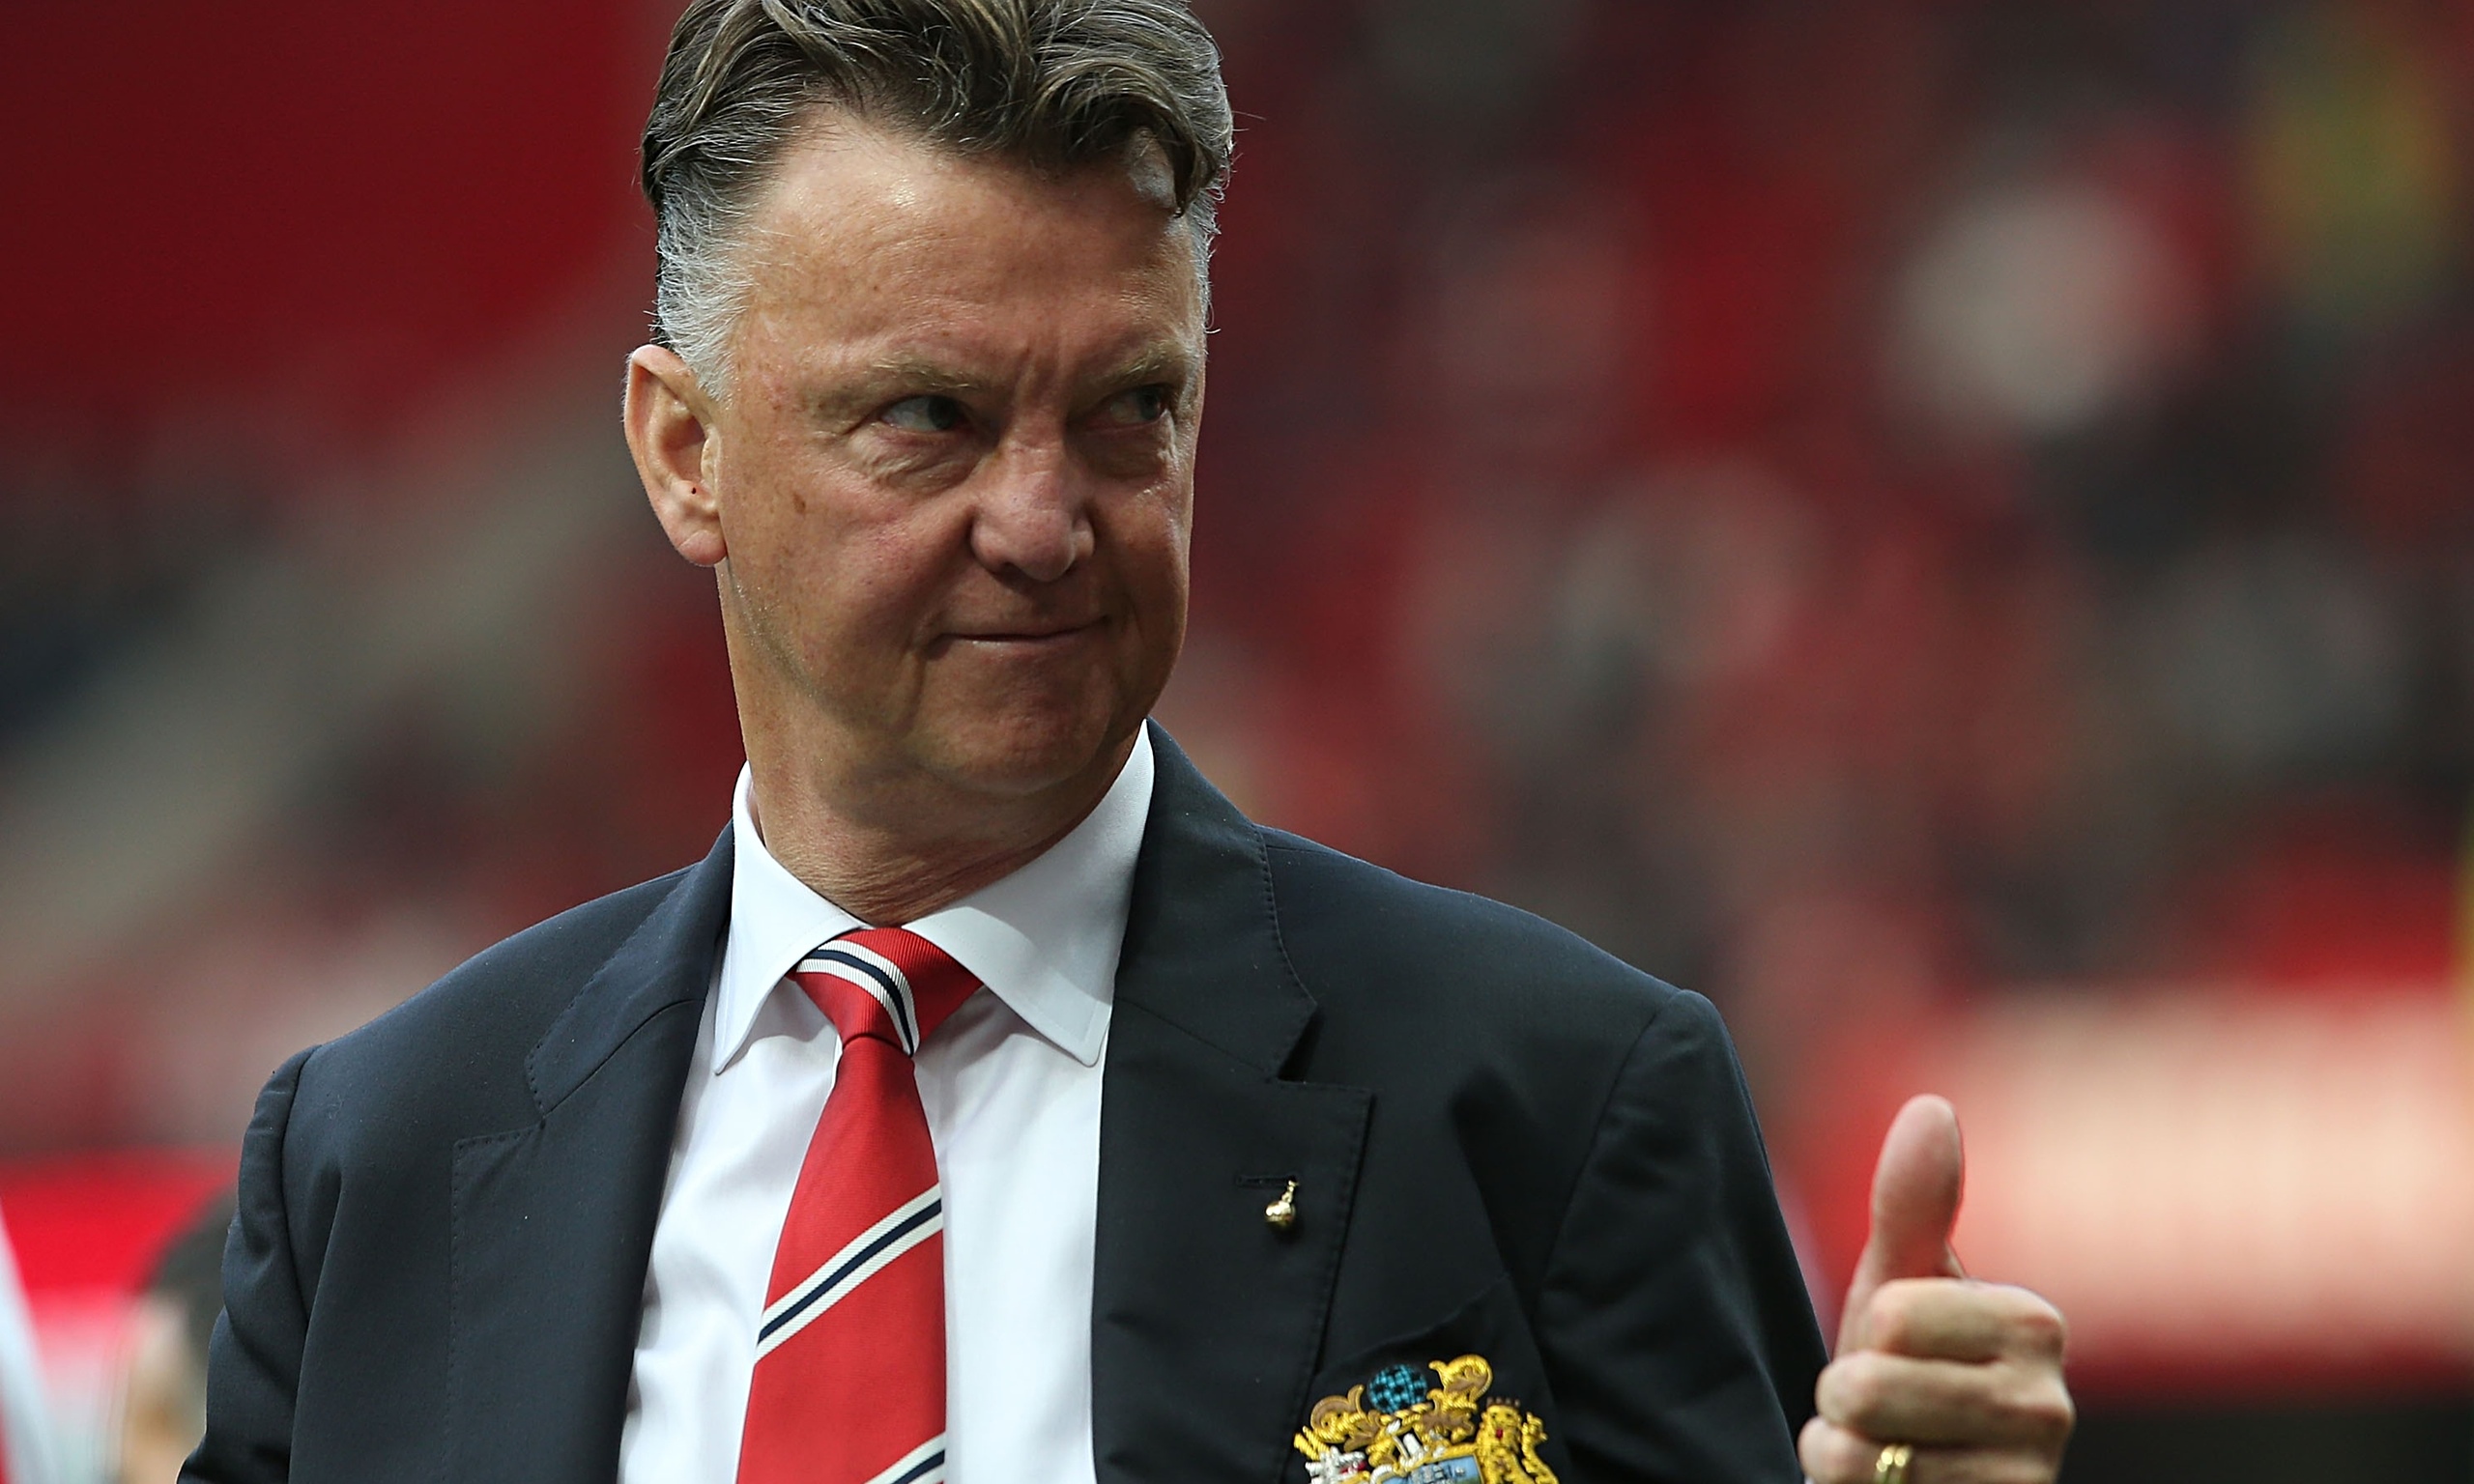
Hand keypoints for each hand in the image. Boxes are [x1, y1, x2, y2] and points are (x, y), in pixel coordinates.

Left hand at [1798, 1095, 2073, 1483]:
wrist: (1909, 1482)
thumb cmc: (1903, 1372)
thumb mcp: (1898, 1284)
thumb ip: (1914, 1203)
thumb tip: (1933, 1105)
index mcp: (2035, 1325)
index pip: (1890, 1314)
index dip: (1864, 1335)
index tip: (1894, 1351)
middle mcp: (2050, 1407)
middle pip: (1869, 1384)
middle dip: (1842, 1400)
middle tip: (1878, 1411)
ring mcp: (2026, 1479)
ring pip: (1862, 1454)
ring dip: (1840, 1455)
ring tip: (1880, 1452)